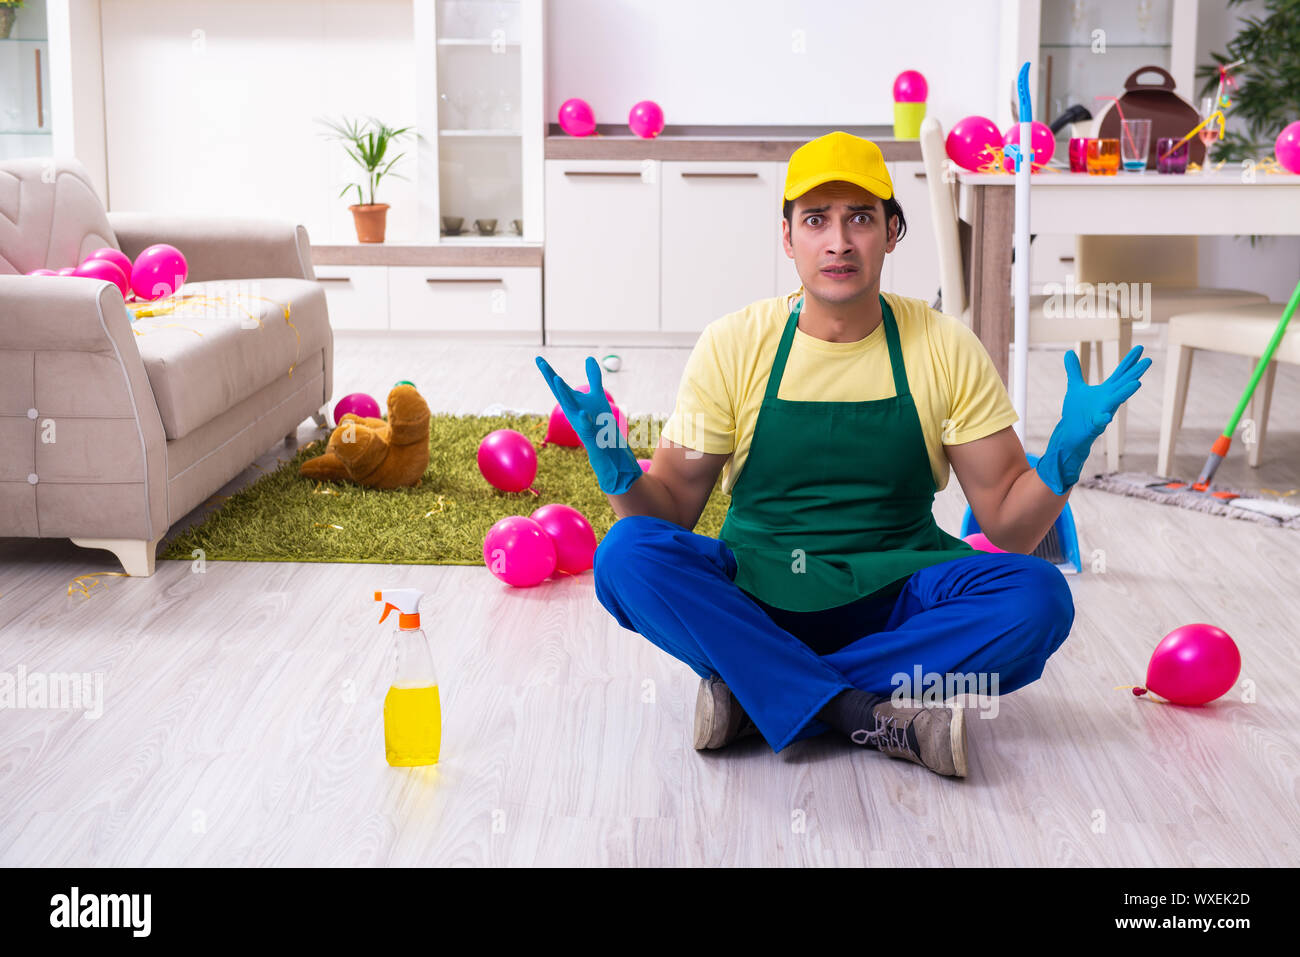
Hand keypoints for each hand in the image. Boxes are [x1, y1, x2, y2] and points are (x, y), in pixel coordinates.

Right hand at [535, 355, 642, 495]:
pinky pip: (586, 427)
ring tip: (556, 378)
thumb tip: (588, 358)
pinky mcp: (591, 436)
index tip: (538, 357)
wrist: (606, 450)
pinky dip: (584, 420)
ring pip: (570, 408)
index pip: (559, 386)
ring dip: (563, 394)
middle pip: (560, 393)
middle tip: (541, 362)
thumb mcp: (597, 396)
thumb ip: (593, 378)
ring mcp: (580, 424)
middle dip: (550, 377)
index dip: (549, 372)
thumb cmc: (599, 422)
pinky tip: (583, 413)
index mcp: (573, 403)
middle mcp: (572, 412)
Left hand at [1036, 345, 1151, 493]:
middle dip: (1135, 373)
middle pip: (1124, 384)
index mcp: (1106, 390)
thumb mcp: (1075, 387)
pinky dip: (1102, 419)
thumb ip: (1074, 370)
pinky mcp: (1094, 424)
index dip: (1129, 361)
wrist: (1070, 432)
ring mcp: (1103, 411)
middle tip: (1148, 361)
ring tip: (1137, 383)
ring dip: (1126, 392)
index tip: (1140, 348)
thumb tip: (1068, 352)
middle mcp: (1109, 400)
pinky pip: (1100, 421)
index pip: (1120, 373)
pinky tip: (1105, 417)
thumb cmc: (1077, 411)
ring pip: (1116, 401)